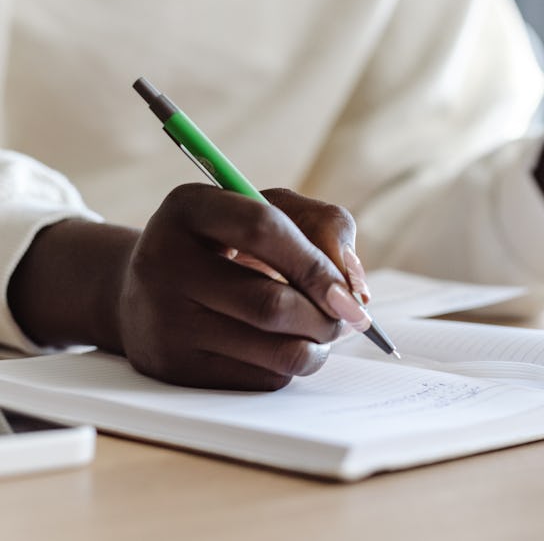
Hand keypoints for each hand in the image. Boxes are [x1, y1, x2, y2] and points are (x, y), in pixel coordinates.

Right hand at [9, 185, 371, 390]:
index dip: (317, 262)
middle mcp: (164, 261)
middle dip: (326, 316)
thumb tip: (354, 286)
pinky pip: (259, 378)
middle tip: (348, 316)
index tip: (351, 290)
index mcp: (189, 208)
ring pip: (273, 350)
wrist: (145, 291)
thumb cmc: (227, 243)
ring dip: (317, 345)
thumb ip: (325, 227)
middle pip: (271, 303)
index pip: (263, 229)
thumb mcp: (271, 210)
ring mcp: (163, 319)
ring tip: (324, 330)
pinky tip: (285, 346)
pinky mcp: (172, 367)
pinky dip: (290, 365)